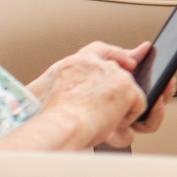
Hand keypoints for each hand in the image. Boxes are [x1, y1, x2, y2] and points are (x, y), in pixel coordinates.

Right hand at [27, 41, 147, 150]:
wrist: (58, 126)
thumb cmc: (44, 117)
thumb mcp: (38, 93)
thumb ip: (49, 85)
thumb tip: (46, 89)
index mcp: (74, 63)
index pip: (99, 50)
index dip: (116, 54)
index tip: (131, 57)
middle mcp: (95, 63)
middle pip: (120, 69)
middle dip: (126, 83)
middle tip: (125, 99)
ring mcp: (113, 73)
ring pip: (128, 91)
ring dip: (121, 108)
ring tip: (105, 121)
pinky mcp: (126, 87)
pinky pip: (139, 104)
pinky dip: (129, 118)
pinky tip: (113, 124)